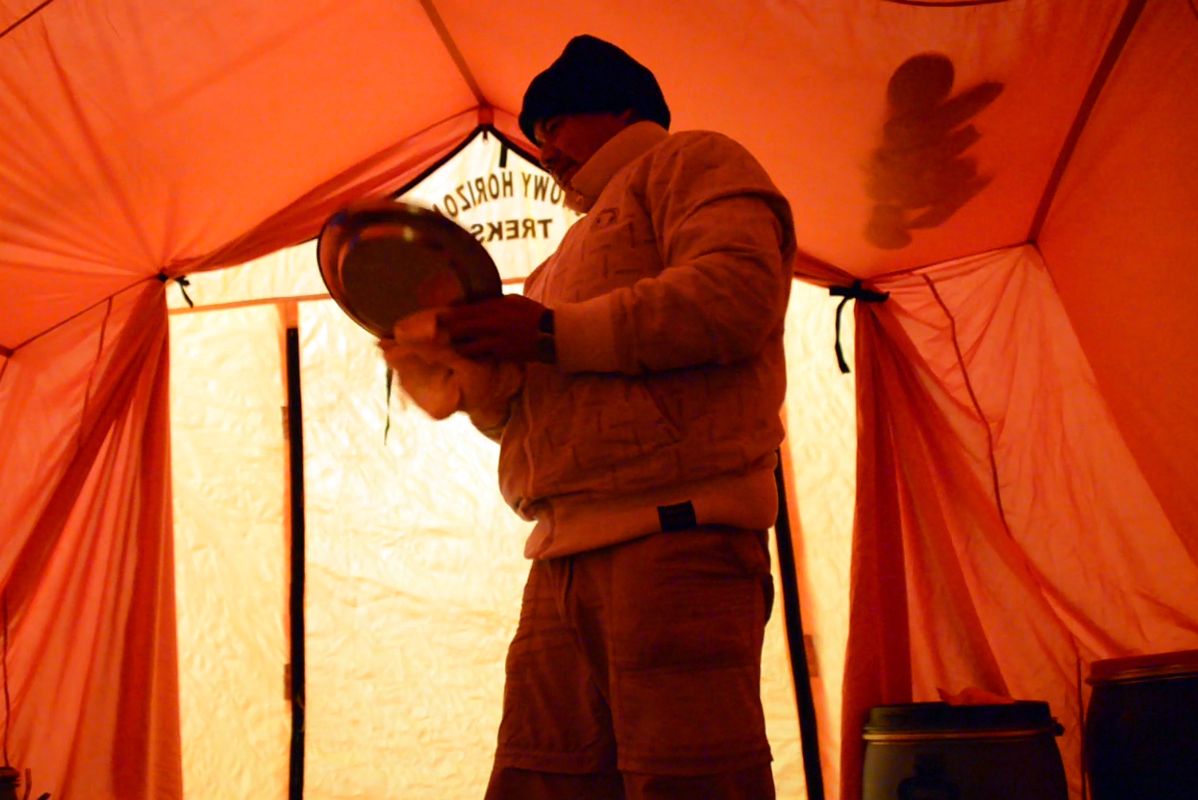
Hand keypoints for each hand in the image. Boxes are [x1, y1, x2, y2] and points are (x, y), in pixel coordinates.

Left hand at [438, 295, 552, 362]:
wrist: (551, 334)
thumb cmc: (533, 314)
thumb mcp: (515, 300)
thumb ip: (496, 302)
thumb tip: (477, 304)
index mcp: (497, 307)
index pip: (468, 310)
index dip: (452, 313)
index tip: (439, 315)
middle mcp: (494, 322)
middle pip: (464, 326)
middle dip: (449, 329)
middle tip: (436, 331)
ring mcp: (497, 340)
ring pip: (470, 345)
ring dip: (458, 346)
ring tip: (449, 346)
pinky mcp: (502, 353)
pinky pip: (482, 355)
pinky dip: (472, 355)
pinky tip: (465, 355)